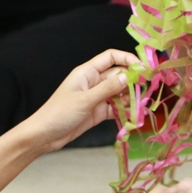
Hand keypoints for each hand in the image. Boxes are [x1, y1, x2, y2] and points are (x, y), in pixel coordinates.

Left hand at [22, 49, 138, 150]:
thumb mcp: (85, 100)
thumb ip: (108, 88)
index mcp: (87, 72)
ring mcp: (97, 97)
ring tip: (141, 104)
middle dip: (133, 81)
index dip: (127, 59)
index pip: (111, 57)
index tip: (143, 68)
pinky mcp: (98, 112)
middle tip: (147, 89)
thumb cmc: (59, 113)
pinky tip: (134, 114)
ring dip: (131, 97)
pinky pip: (116, 107)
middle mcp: (94, 82)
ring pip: (119, 92)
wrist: (44, 135)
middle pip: (118, 75)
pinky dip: (125, 110)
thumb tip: (128, 77)